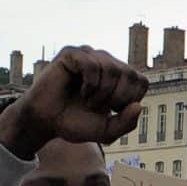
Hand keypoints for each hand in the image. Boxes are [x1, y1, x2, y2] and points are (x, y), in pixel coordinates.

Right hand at [0, 47, 145, 152]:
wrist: (46, 122)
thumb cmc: (75, 123)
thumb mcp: (106, 131)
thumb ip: (126, 124)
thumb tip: (138, 106)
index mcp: (117, 78)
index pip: (141, 81)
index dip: (130, 100)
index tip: (112, 111)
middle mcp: (106, 62)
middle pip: (129, 74)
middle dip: (116, 98)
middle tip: (97, 107)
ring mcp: (89, 56)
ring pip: (112, 68)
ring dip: (102, 92)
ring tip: (87, 100)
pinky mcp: (72, 54)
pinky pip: (93, 64)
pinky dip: (90, 83)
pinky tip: (81, 91)